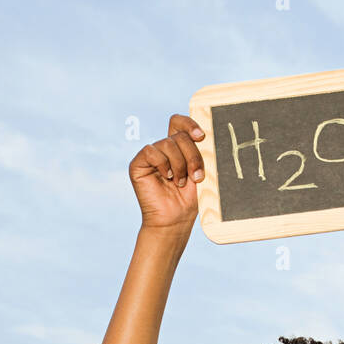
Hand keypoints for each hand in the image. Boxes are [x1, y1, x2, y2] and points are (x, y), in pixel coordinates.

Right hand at [130, 113, 206, 230]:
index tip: (201, 136)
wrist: (176, 220)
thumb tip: (205, 134)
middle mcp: (163, 149)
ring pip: (167, 144)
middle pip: (179, 135)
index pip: (179, 123)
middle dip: (192, 155)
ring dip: (179, 164)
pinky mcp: (138, 164)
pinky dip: (163, 164)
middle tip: (196, 175)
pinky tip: (167, 177)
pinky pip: (152, 151)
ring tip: (180, 182)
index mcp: (178, 148)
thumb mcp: (201, 172)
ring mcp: (150, 156)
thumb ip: (201, 152)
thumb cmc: (190, 200)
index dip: (189, 124)